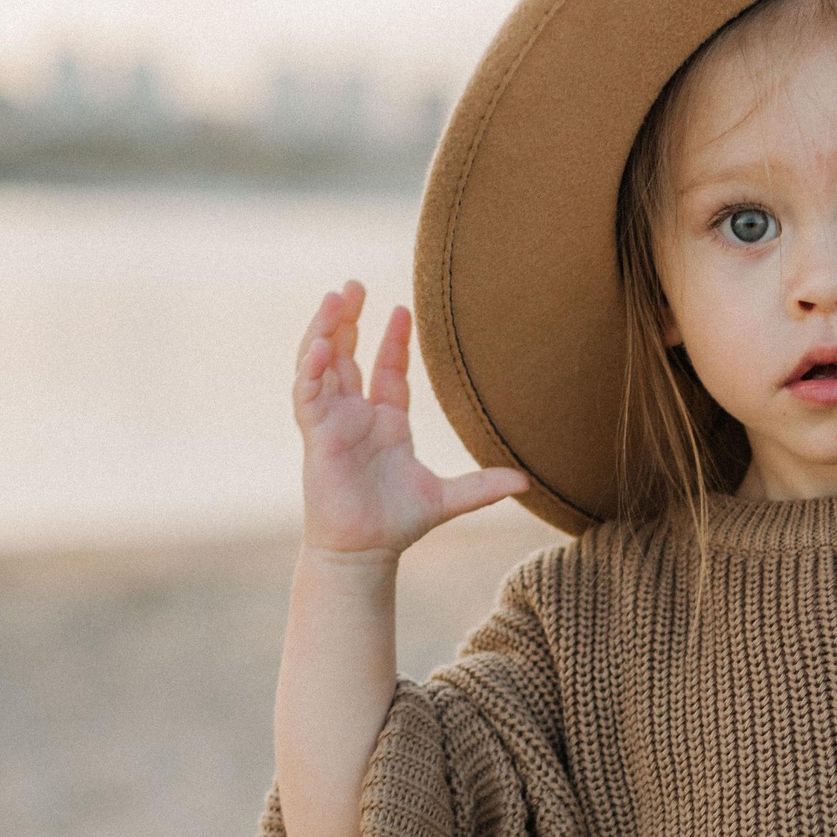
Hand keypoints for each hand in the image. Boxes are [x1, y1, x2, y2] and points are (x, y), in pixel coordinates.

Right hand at [292, 279, 529, 560]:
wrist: (365, 552)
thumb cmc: (399, 523)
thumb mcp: (448, 497)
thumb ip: (484, 485)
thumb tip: (528, 481)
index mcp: (386, 422)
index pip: (386, 370)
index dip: (393, 340)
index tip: (401, 309)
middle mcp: (355, 416)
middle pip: (347, 356)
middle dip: (348, 320)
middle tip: (353, 284)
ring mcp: (332, 423)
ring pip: (322, 365)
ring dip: (325, 331)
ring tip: (334, 297)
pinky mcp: (315, 436)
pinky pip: (308, 394)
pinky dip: (311, 369)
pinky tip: (321, 345)